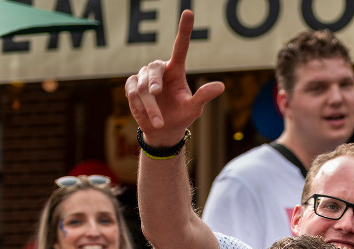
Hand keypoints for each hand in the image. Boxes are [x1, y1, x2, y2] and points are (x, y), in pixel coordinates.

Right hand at [124, 10, 223, 145]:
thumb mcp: (194, 108)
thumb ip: (203, 96)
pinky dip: (139, 105)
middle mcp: (160, 70)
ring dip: (149, 105)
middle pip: (153, 69)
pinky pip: (132, 91)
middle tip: (156, 93)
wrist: (163, 130)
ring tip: (158, 121)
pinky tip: (147, 116)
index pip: (179, 46)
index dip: (184, 30)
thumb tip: (221, 86)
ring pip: (141, 85)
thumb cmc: (181, 116)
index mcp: (176, 70)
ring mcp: (143, 76)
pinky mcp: (131, 85)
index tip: (189, 12)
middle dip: (153, 82)